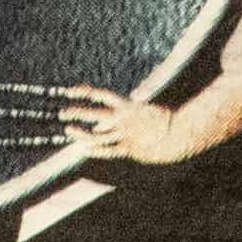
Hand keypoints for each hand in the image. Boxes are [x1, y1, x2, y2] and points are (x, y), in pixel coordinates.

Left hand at [54, 88, 178, 161]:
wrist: (179, 133)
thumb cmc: (163, 122)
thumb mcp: (143, 111)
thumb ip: (124, 115)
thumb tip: (106, 119)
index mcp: (128, 106)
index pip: (101, 95)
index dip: (84, 92)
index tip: (70, 91)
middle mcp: (123, 119)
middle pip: (94, 113)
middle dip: (77, 112)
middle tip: (62, 112)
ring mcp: (125, 134)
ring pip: (97, 135)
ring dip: (81, 133)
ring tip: (68, 130)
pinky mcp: (130, 149)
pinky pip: (109, 150)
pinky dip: (95, 150)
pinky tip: (83, 149)